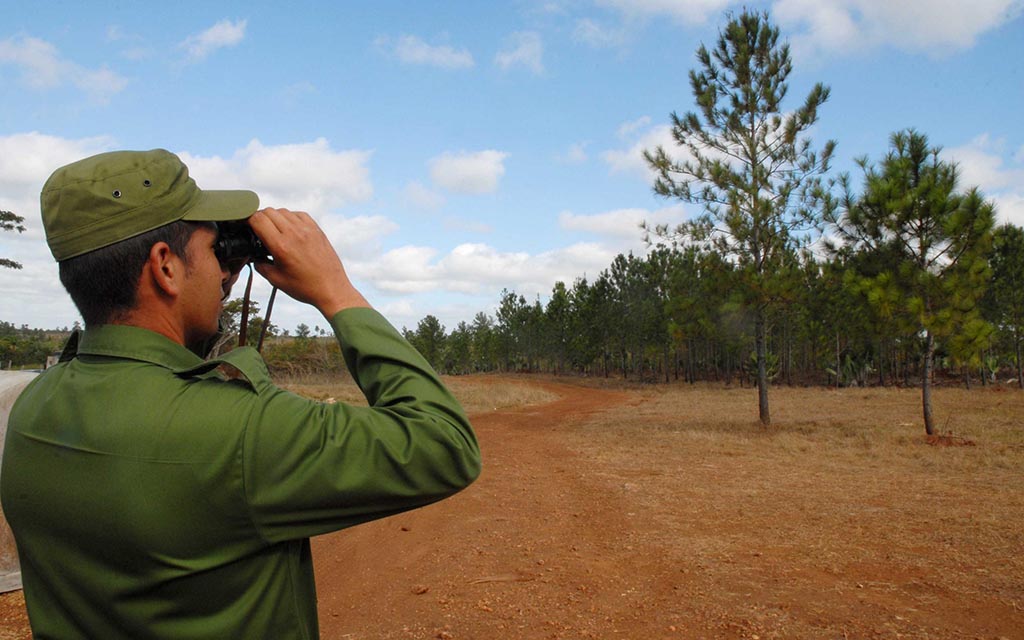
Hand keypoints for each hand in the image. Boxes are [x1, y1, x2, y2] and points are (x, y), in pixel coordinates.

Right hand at [247, 208, 369, 316]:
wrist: (332, 289)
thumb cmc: (304, 287)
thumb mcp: (276, 280)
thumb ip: (260, 265)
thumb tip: (254, 255)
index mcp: (280, 246)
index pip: (258, 219)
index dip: (248, 221)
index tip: (247, 227)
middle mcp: (293, 234)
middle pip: (269, 211)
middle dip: (260, 218)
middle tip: (259, 230)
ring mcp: (307, 230)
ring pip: (284, 211)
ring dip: (275, 217)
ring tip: (275, 231)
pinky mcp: (317, 230)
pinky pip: (299, 214)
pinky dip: (291, 218)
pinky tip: (290, 229)